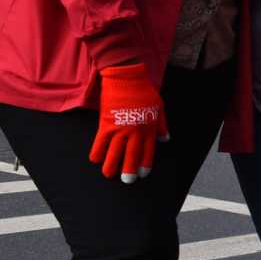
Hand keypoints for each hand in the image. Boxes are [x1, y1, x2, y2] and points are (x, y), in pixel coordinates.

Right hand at [89, 63, 166, 183]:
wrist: (127, 78)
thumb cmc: (144, 91)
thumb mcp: (159, 107)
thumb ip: (161, 125)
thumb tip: (165, 139)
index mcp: (148, 128)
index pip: (148, 150)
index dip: (145, 163)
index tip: (143, 174)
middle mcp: (135, 131)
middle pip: (132, 154)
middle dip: (129, 169)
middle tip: (128, 181)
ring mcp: (120, 129)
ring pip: (115, 152)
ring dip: (111, 165)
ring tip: (109, 175)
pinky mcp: (106, 124)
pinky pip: (100, 142)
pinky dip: (97, 152)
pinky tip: (95, 160)